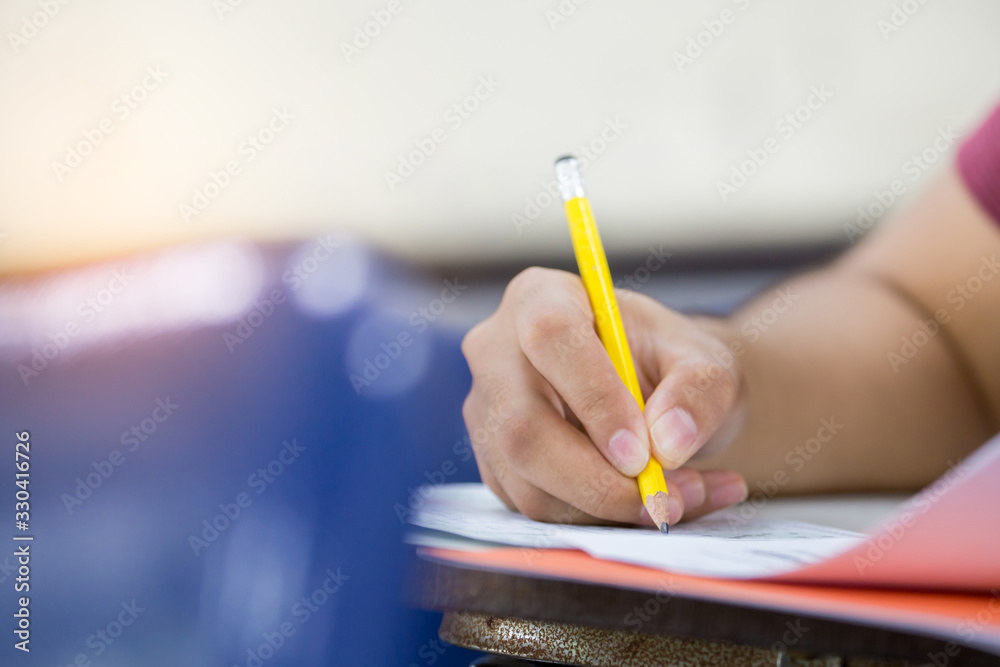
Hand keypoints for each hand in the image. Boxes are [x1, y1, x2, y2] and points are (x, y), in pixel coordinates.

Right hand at [461, 267, 748, 527]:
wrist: (658, 394)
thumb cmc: (673, 364)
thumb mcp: (707, 363)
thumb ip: (699, 392)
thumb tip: (669, 441)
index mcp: (541, 297)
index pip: (551, 337)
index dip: (594, 397)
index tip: (643, 452)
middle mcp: (496, 351)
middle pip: (523, 425)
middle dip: (598, 480)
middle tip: (665, 501)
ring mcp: (487, 410)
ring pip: (527, 480)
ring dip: (607, 508)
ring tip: (681, 500)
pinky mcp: (495, 462)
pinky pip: (534, 507)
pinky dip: (598, 521)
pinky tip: (649, 505)